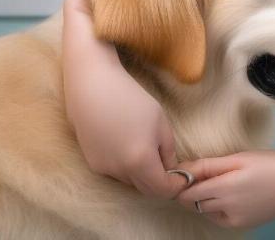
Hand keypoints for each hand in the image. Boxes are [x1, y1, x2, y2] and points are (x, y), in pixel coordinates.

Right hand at [62, 0, 185, 198]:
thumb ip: (168, 150)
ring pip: (129, 180)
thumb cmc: (131, 98)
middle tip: (170, 164)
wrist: (93, 85)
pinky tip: (128, 142)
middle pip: (145, 188)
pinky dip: (126, 165)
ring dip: (142, 173)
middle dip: (159, 181)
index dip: (176, 184)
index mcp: (140, 162)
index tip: (183, 175)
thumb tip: (170, 169)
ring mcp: (102, 168)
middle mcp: (119, 172)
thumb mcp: (160, 121)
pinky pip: (115, 171)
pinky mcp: (91, 161)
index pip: (162, 189)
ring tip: (148, 147)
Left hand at [177, 150, 274, 228]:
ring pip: (207, 212)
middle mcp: (228, 210)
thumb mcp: (241, 157)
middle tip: (200, 172)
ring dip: (203, 200)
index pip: (189, 193)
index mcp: (226, 189)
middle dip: (191, 191)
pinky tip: (228, 192)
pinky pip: (221, 218)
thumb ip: (210, 165)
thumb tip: (184, 169)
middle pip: (195, 204)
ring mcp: (237, 221)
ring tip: (216, 180)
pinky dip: (217, 207)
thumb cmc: (273, 163)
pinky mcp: (245, 225)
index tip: (183, 170)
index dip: (182, 182)